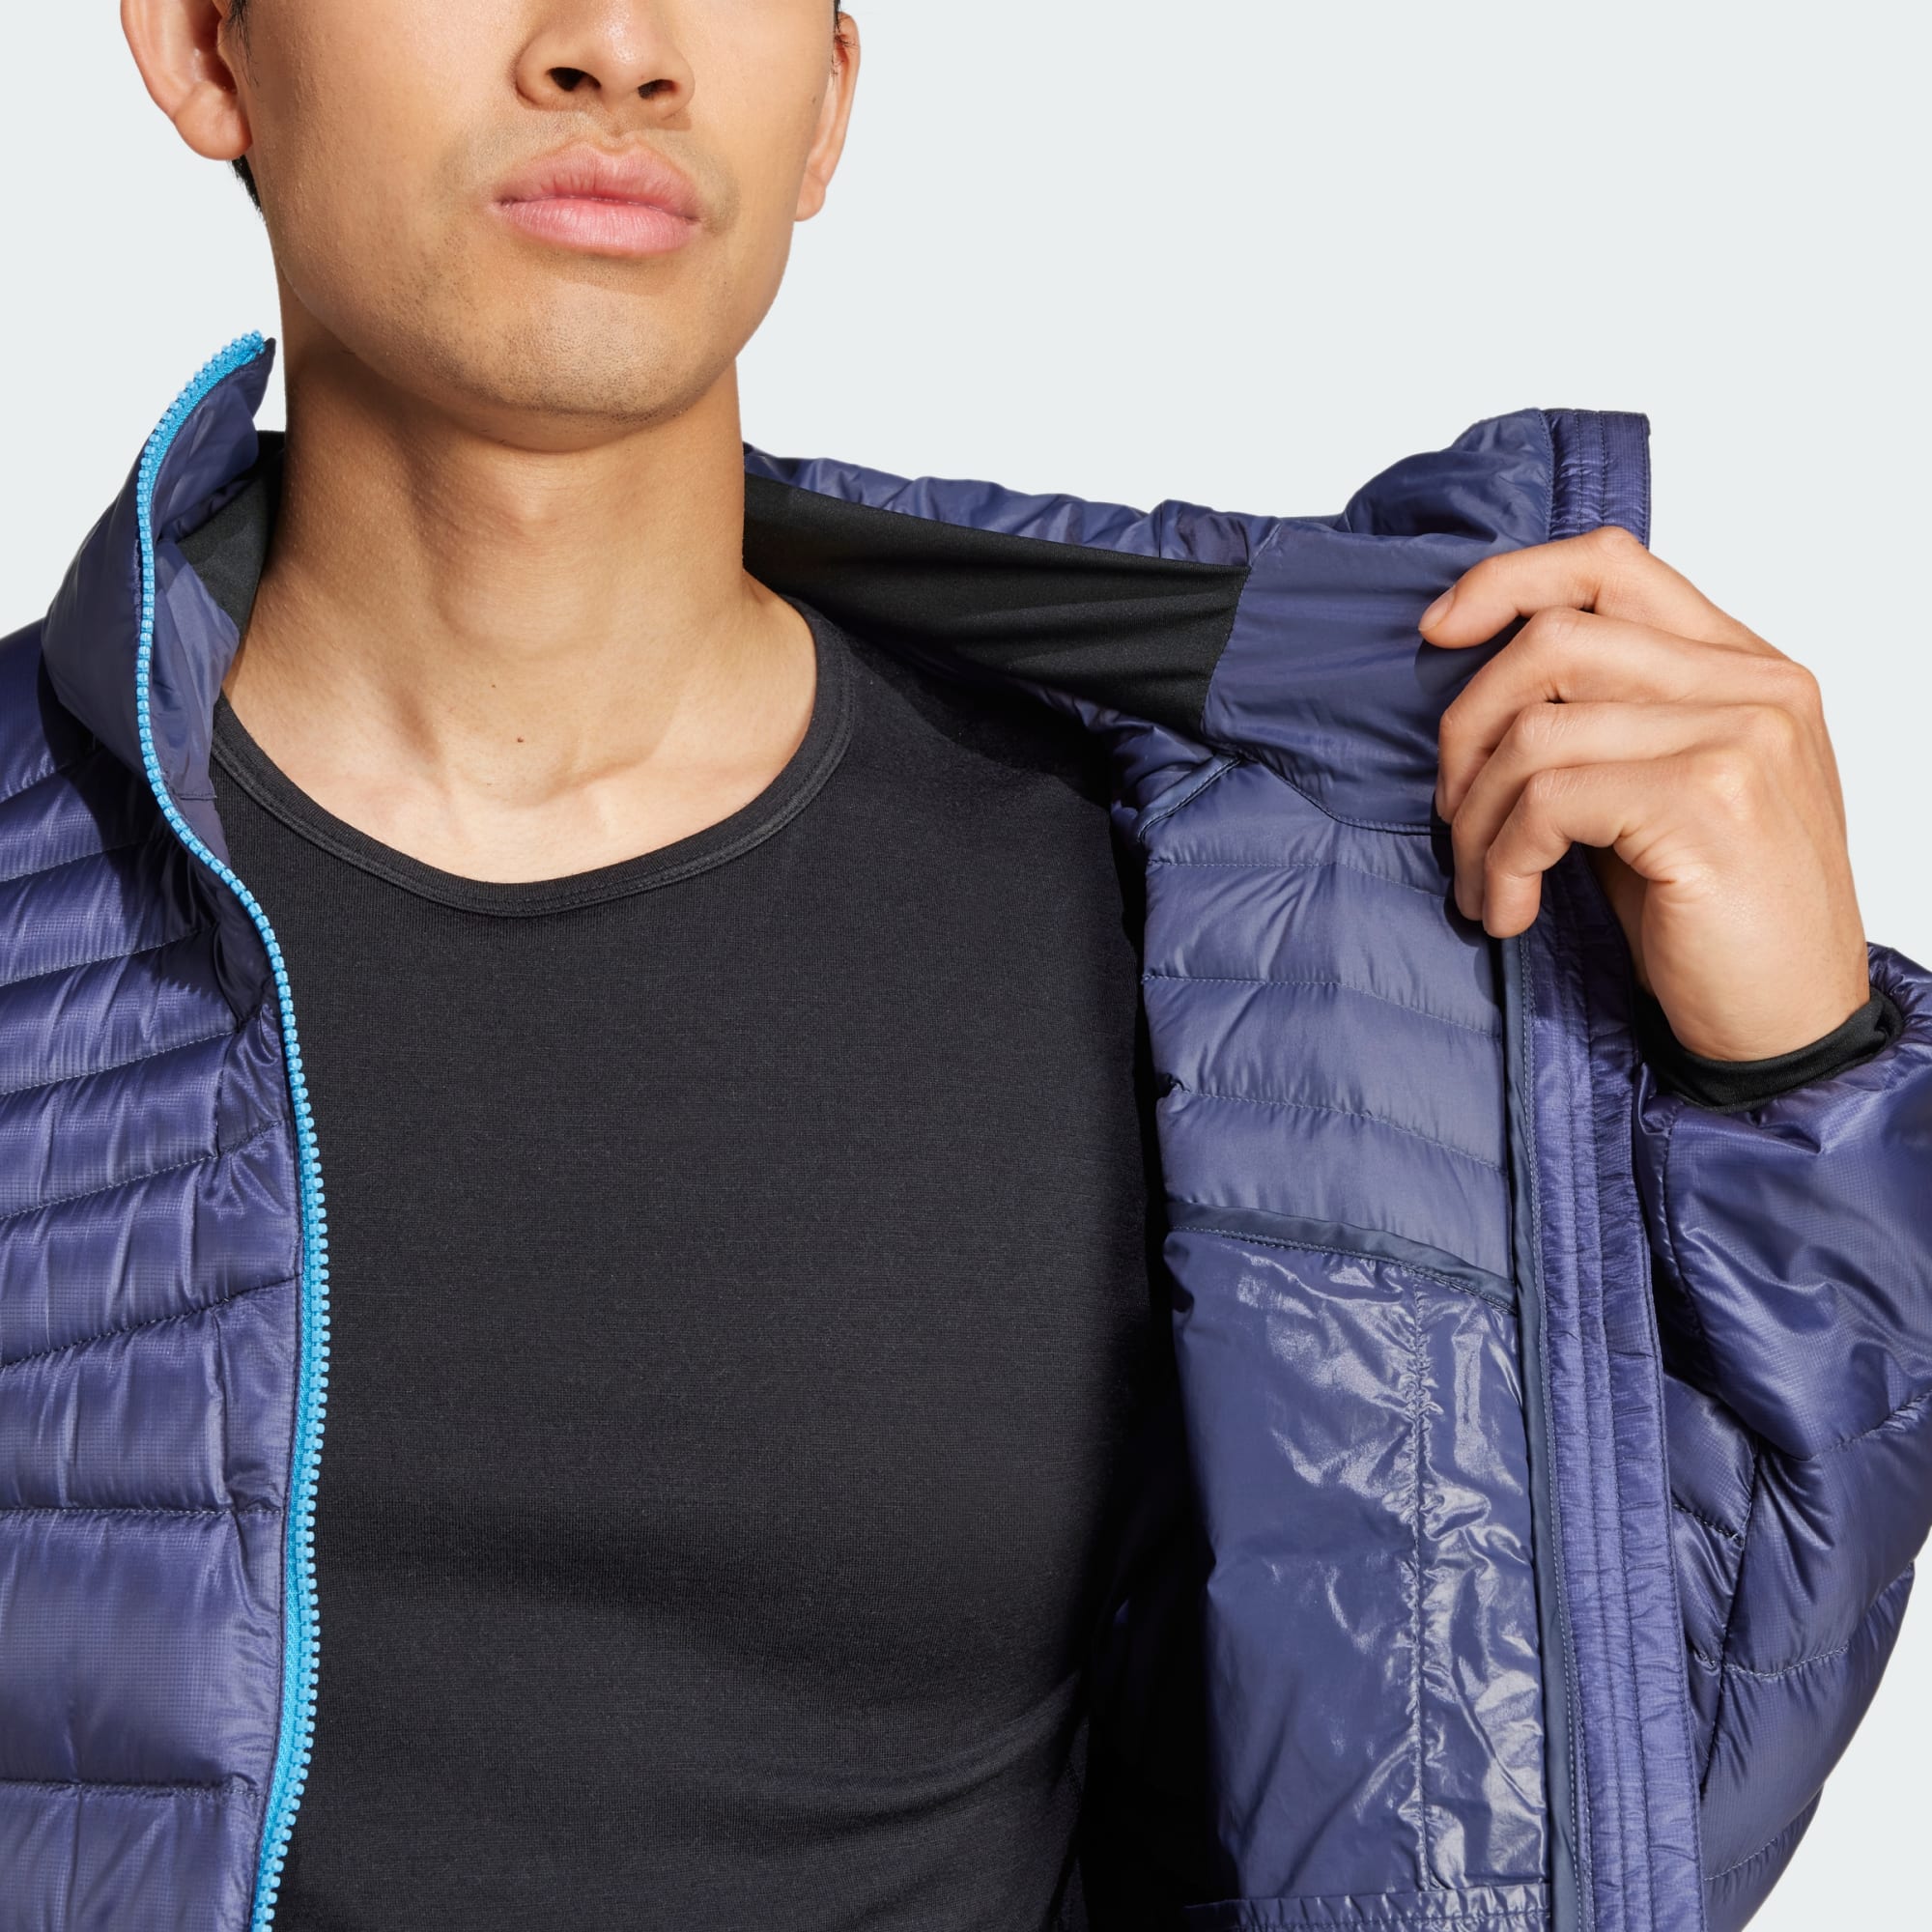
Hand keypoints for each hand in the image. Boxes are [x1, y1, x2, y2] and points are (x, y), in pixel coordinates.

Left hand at [1423, 525, 1869, 1062]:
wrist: (1788, 1027)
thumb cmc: (1715, 919)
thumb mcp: (1657, 796)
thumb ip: (1604, 722)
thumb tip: (1481, 688)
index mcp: (1744, 666)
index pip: (1609, 564)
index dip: (1506, 582)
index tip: (1438, 632)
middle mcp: (1754, 685)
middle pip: (1552, 639)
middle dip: (1466, 729)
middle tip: (1451, 813)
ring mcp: (1740, 737)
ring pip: (1535, 730)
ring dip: (1475, 819)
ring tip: (1480, 883)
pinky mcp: (1709, 802)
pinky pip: (1547, 799)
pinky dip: (1502, 860)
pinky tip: (1509, 912)